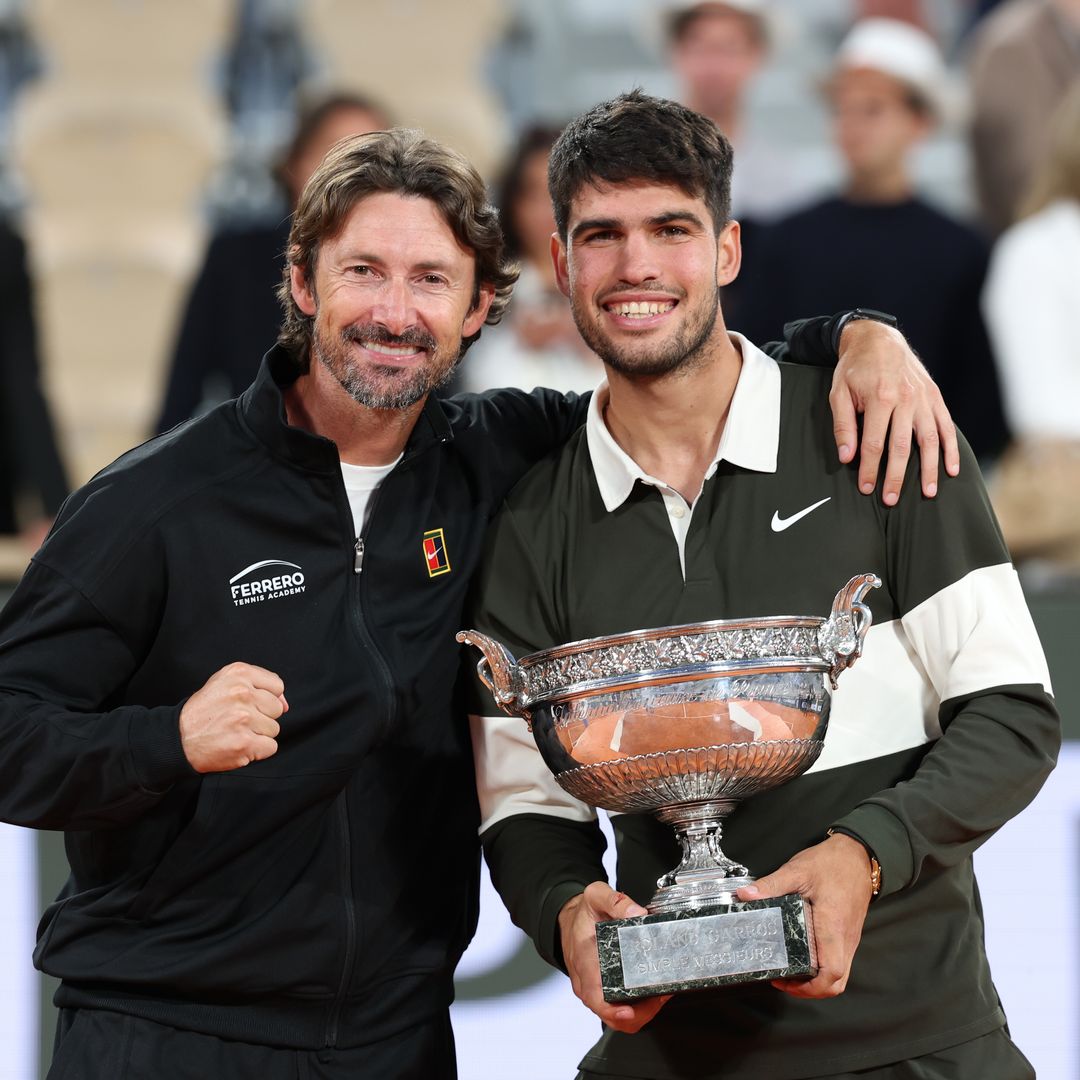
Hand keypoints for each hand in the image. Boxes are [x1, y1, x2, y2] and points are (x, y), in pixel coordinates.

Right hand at [179, 662, 287, 772]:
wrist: (179, 737)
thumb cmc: (204, 710)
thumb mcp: (227, 683)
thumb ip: (260, 685)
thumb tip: (285, 703)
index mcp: (239, 673)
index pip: (277, 686)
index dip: (266, 698)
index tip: (250, 704)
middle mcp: (242, 693)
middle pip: (277, 709)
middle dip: (262, 717)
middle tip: (239, 720)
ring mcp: (244, 719)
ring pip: (274, 729)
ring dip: (258, 734)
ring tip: (236, 732)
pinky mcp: (244, 743)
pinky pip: (271, 747)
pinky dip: (257, 750)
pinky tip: (239, 744)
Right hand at [558, 882, 670, 1032]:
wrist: (570, 918)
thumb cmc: (582, 913)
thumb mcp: (596, 896)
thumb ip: (616, 901)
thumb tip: (638, 913)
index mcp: (586, 962)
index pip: (597, 998)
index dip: (615, 1011)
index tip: (631, 1010)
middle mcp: (588, 982)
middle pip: (613, 1015)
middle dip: (640, 1013)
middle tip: (661, 995)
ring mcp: (595, 989)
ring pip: (619, 1016)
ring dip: (642, 1011)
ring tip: (661, 993)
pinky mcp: (603, 990)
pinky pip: (620, 1007)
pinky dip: (638, 1006)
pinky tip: (653, 992)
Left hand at [736, 832, 873, 998]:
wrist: (859, 856)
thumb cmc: (833, 863)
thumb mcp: (798, 870)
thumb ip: (771, 885)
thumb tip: (746, 895)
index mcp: (833, 926)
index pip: (831, 972)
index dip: (810, 987)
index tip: (786, 981)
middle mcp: (846, 938)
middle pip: (837, 982)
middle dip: (810, 989)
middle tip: (784, 980)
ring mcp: (850, 938)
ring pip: (841, 975)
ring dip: (817, 981)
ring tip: (791, 971)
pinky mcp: (849, 934)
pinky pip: (841, 961)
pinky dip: (824, 969)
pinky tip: (804, 956)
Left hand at [830, 320, 959, 504]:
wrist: (879, 339)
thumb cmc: (855, 369)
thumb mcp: (839, 393)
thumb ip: (844, 425)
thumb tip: (847, 457)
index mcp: (880, 398)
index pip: (875, 444)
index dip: (870, 469)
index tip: (866, 488)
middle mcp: (906, 399)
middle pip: (902, 447)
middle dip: (896, 477)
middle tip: (890, 500)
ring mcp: (923, 399)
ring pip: (930, 440)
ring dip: (929, 469)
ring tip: (928, 493)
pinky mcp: (935, 397)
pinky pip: (946, 427)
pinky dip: (950, 449)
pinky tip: (951, 470)